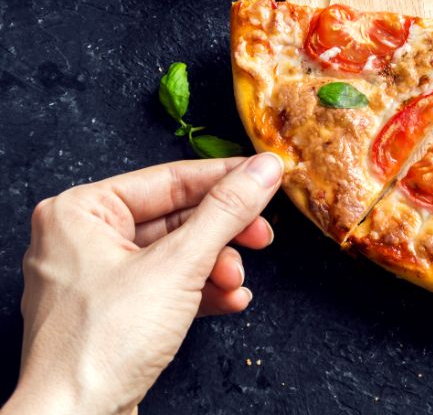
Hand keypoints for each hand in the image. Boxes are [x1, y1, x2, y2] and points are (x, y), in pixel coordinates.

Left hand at [4, 154, 283, 414]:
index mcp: (80, 212)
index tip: (267, 175)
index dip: (226, 179)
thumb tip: (263, 170)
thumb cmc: (99, 347)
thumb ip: (226, 211)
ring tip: (236, 285)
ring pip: (175, 255)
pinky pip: (166, 287)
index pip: (170, 179)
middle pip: (176, 219)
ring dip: (216, 269)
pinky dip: (200, 293)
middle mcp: (81, 240)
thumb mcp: (179, 266)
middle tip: (262, 237)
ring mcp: (96, 280)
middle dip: (223, 237)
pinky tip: (229, 301)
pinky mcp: (112, 314)